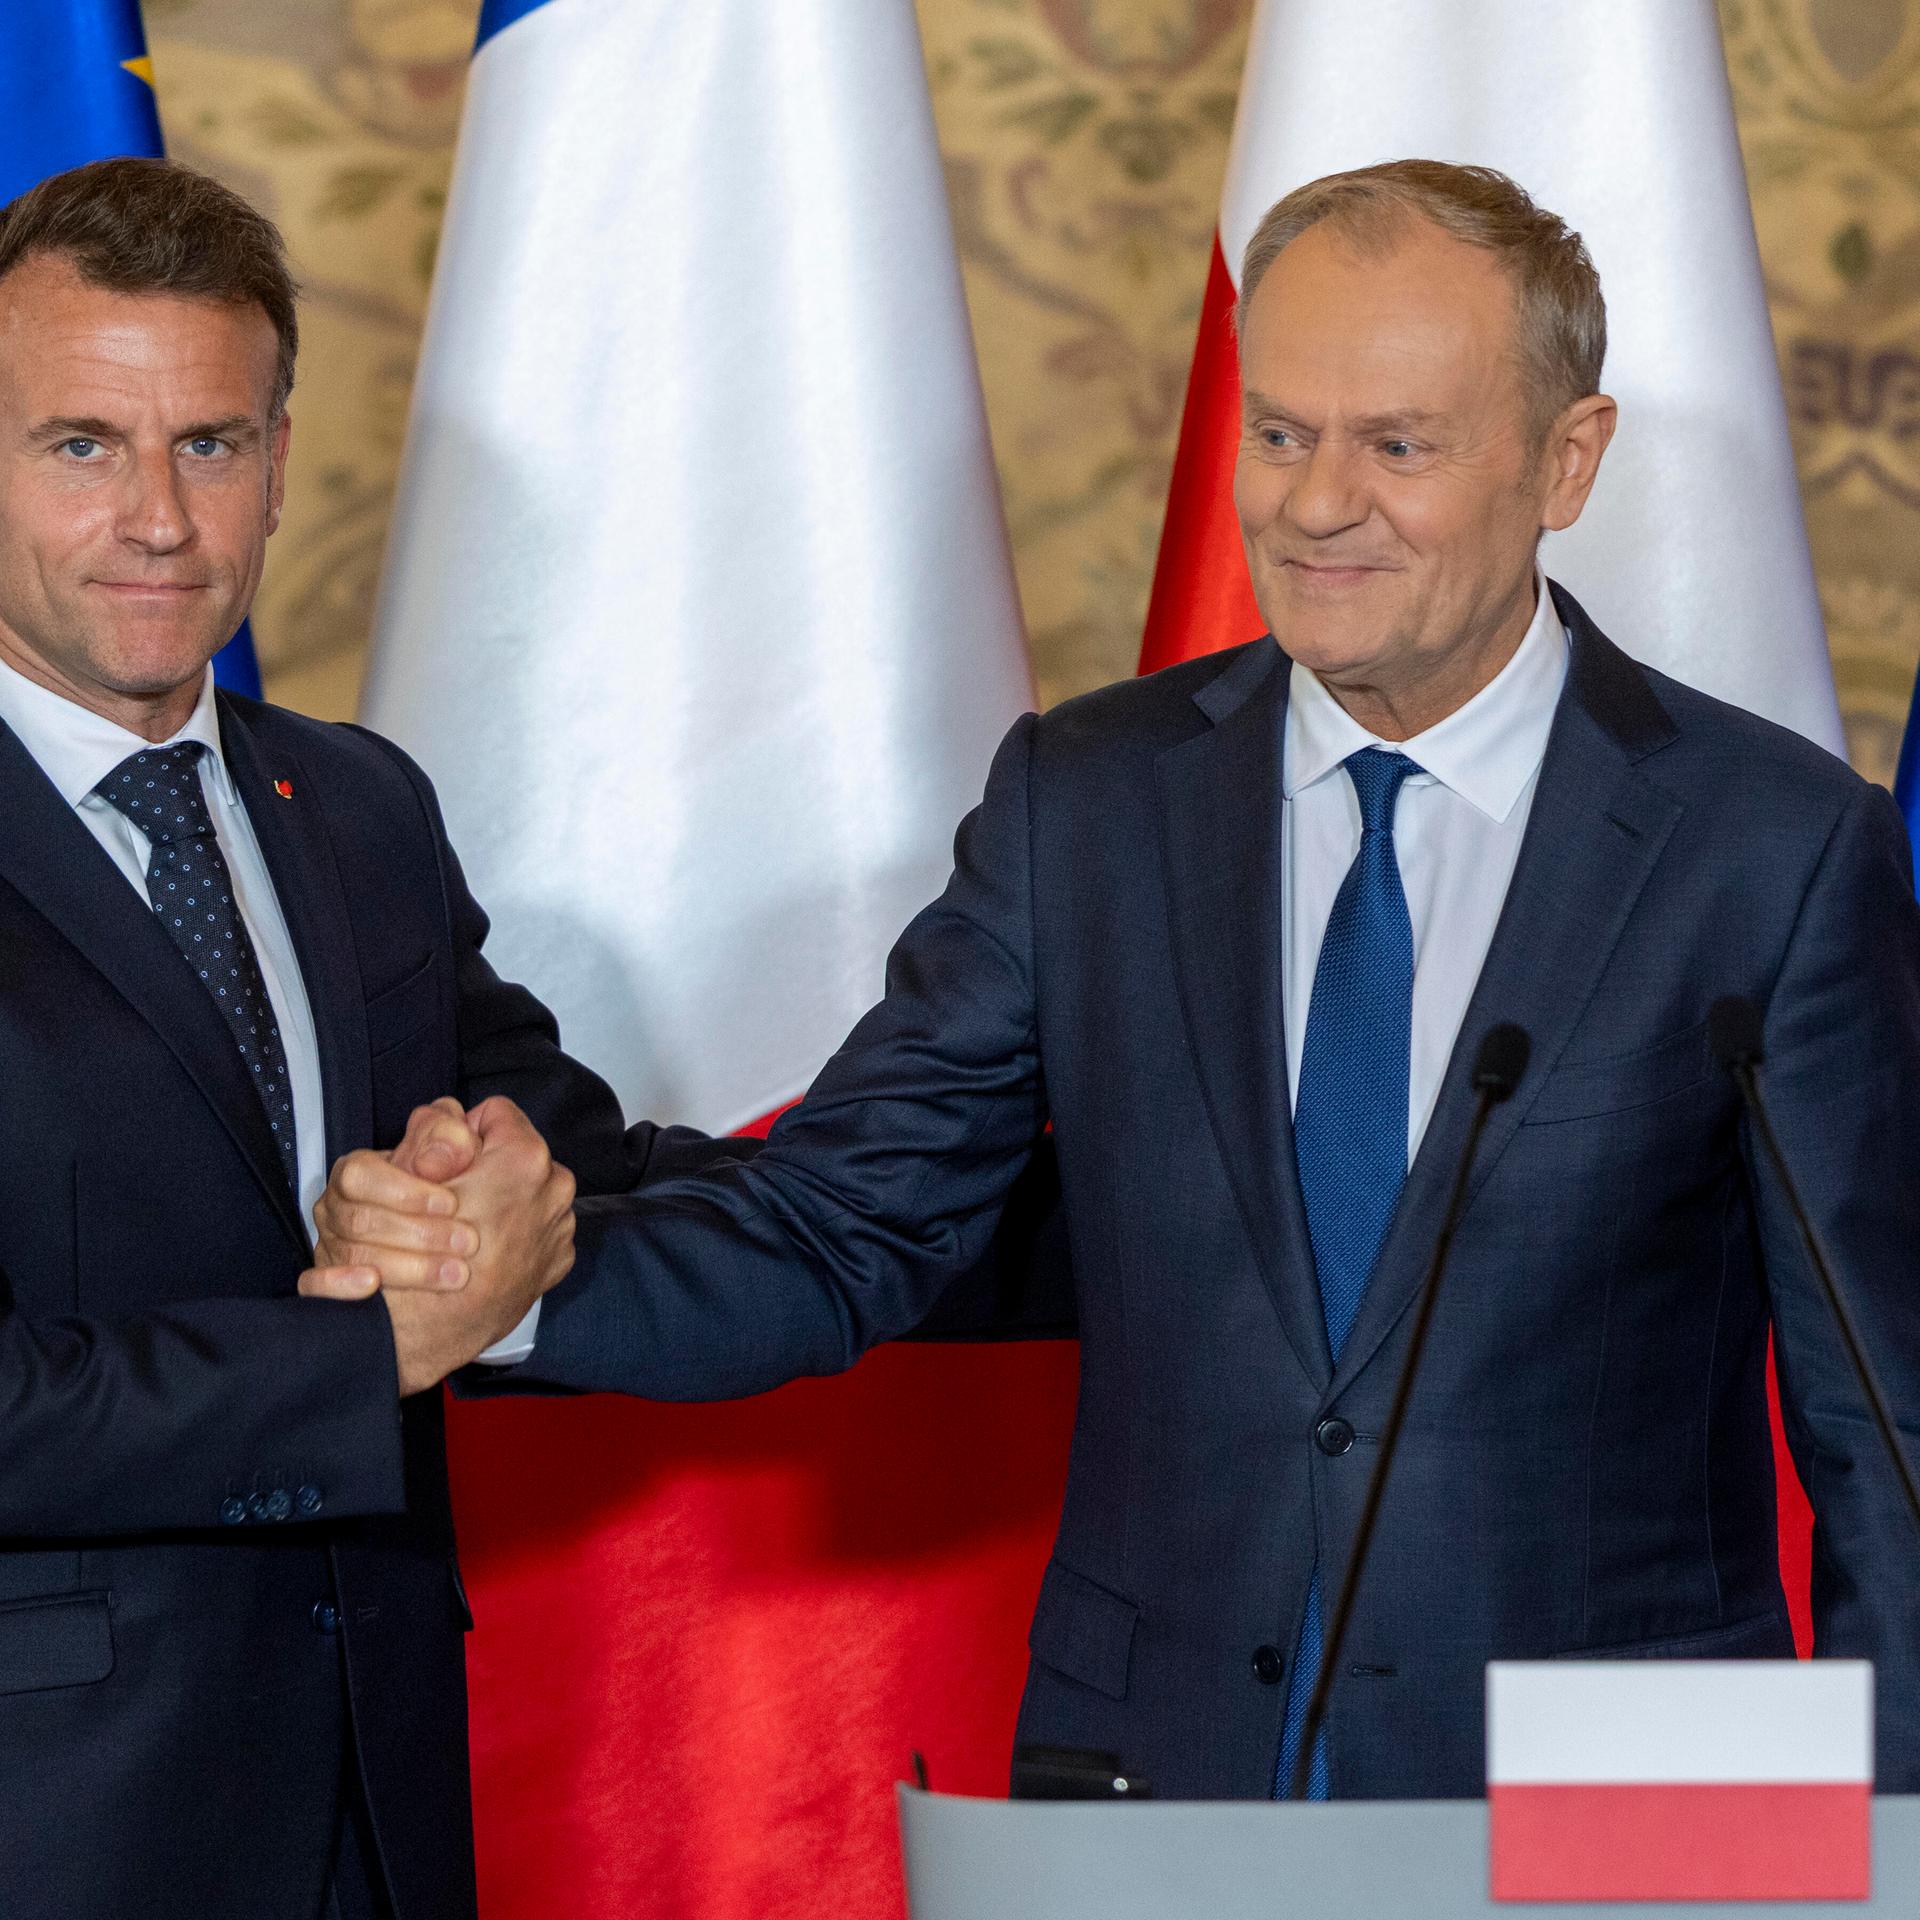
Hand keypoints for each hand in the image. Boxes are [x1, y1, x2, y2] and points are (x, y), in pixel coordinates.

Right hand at [301, 1098, 575, 1394]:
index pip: (495, 1113)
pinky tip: (487, 1253)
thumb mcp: (408, 1172)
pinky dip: (516, 1233)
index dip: (463, 1132)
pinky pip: (537, 1227)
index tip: (447, 1161)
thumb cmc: (416, 1251)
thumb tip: (453, 1118)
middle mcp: (555, 1187)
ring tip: (468, 1227)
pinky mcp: (558, 1259)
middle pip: (517, 1153)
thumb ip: (434, 1130)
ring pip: (529, 1191)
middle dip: (489, 1167)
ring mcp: (561, 1226)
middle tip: (454, 1197)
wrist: (429, 1329)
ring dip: (504, 1201)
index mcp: (524, 1157)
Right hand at [308, 1098, 482, 1288]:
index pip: (361, 1176)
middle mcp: (336, 1208)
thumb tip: (435, 1160)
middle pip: (360, 1221)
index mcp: (357, 1172)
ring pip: (353, 1255)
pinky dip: (340, 1287)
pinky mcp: (327, 1282)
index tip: (452, 1203)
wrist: (441, 1236)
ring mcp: (329, 1245)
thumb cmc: (443, 1185)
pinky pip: (315, 1286)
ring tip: (454, 1273)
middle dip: (420, 1234)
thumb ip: (447, 1137)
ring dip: (407, 1267)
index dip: (404, 1191)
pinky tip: (372, 1286)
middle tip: (467, 1242)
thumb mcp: (450, 1151)